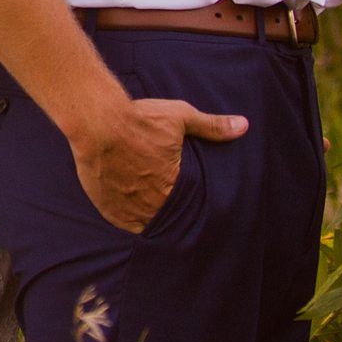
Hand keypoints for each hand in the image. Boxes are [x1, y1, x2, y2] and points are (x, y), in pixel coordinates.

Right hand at [69, 96, 247, 231]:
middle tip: (169, 199)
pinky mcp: (108, 209)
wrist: (97, 124)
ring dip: (152, 215)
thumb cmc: (139, 120)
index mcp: (176, 188)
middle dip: (171, 208)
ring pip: (148, 223)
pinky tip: (133, 207)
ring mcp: (129, 210)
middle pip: (169, 216)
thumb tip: (243, 126)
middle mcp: (154, 205)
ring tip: (152, 205)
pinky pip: (124, 224)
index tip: (190, 197)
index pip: (192, 206)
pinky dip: (130, 217)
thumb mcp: (180, 118)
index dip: (191, 201)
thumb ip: (212, 126)